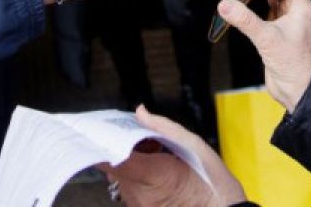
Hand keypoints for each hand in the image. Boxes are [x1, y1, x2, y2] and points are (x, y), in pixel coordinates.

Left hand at [100, 105, 245, 206]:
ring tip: (155, 150)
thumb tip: (141, 113)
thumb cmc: (212, 185)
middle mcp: (140, 194)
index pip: (111, 158)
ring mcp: (139, 205)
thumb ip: (163, 127)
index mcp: (152, 175)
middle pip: (113, 164)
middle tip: (142, 135)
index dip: (101, 141)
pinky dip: (137, 172)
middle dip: (121, 144)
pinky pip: (129, 186)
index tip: (98, 129)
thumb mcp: (194, 146)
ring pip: (120, 174)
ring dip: (130, 158)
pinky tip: (155, 166)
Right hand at [219, 0, 310, 112]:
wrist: (297, 91)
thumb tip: (225, 4)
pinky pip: (263, 8)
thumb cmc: (292, 66)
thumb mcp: (266, 39)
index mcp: (300, 6)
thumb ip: (245, 20)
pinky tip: (239, 2)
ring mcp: (286, 19)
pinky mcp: (276, 30)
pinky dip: (251, 3)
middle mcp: (295, 9)